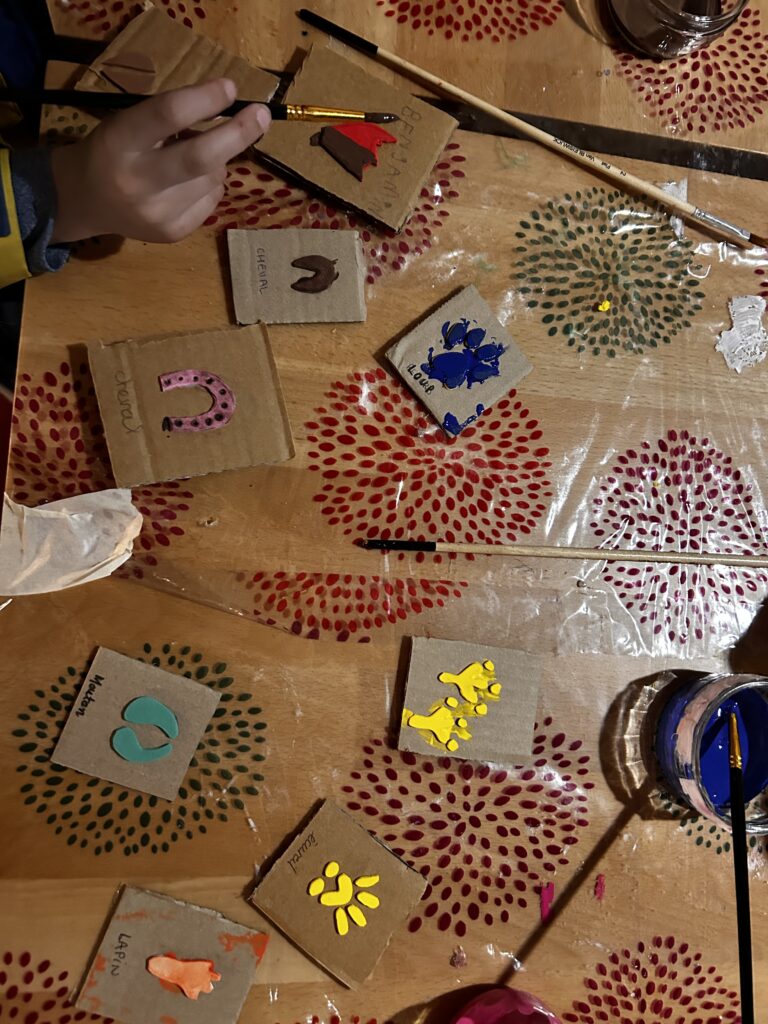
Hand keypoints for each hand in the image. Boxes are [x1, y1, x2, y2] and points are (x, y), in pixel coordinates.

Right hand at [50, 78, 269, 243]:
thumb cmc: (114, 149)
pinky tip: (188, 182)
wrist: (87, 201)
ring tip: (192, 158)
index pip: (168, 114)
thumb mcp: (128, 121)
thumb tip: (231, 113)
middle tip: (262, 115)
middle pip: (201, 157)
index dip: (205, 99)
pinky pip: (213, 199)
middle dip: (238, 134)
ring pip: (213, 177)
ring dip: (217, 160)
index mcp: (120, 140)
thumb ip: (171, 117)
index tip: (231, 89)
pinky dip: (212, 184)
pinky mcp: (172, 233)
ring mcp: (157, 212)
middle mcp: (138, 180)